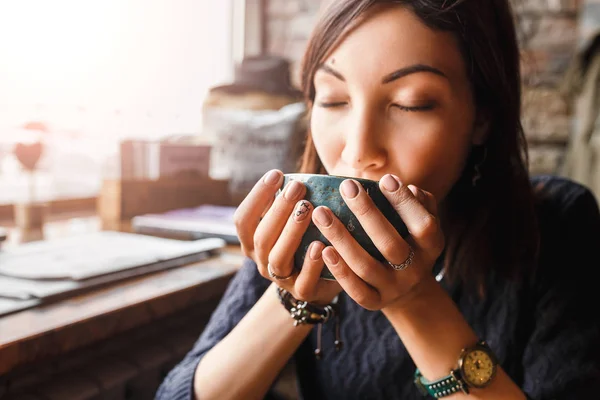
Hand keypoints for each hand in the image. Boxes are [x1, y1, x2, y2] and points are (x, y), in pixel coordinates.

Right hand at [233, 169, 341, 305]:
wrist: (321, 280)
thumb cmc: (306, 238)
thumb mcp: (291, 220)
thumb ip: (290, 201)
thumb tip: (300, 173)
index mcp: (252, 242)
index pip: (243, 219)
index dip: (257, 196)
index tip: (277, 174)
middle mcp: (262, 261)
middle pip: (261, 237)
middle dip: (278, 210)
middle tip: (297, 187)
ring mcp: (281, 279)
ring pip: (278, 257)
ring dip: (292, 231)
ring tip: (309, 210)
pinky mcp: (303, 292)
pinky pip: (304, 281)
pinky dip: (311, 263)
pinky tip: (321, 245)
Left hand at [311, 174, 444, 310]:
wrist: (409, 289)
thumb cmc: (410, 240)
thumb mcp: (422, 223)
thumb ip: (419, 203)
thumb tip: (405, 186)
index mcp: (431, 247)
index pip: (423, 225)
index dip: (405, 203)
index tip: (385, 179)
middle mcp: (415, 270)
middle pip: (389, 244)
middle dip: (367, 212)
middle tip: (347, 186)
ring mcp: (393, 288)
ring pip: (365, 265)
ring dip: (341, 238)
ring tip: (321, 213)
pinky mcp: (374, 302)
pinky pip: (354, 289)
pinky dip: (339, 269)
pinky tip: (322, 248)